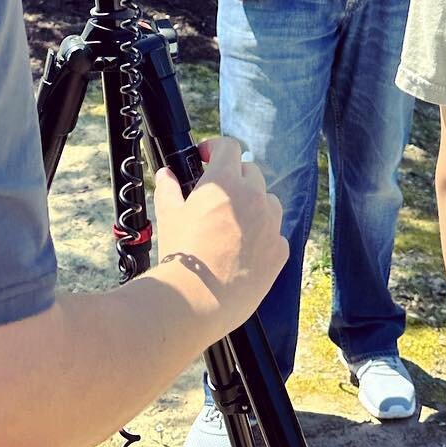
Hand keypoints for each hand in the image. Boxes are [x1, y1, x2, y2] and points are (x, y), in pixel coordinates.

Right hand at [155, 139, 287, 333]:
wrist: (197, 298)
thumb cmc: (181, 255)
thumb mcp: (169, 215)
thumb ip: (168, 189)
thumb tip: (166, 175)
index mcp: (225, 182)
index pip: (229, 147)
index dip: (216, 148)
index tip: (206, 156)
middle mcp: (253, 197)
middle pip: (250, 172)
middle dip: (234, 177)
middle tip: (217, 194)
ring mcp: (270, 224)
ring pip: (268, 201)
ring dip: (254, 204)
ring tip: (234, 223)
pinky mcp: (279, 250)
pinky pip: (276, 233)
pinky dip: (264, 235)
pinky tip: (246, 250)